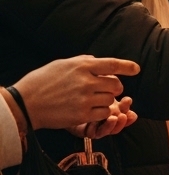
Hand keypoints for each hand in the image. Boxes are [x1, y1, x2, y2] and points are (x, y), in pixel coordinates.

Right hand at [15, 56, 140, 131]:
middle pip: (116, 84)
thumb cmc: (42, 81)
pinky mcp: (82, 114)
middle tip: (107, 90)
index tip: (136, 69)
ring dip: (107, 101)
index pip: (112, 64)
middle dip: (115, 88)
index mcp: (82, 66)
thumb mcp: (62, 64)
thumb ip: (82, 61)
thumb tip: (97, 60)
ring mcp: (84, 98)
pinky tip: (91, 110)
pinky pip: (104, 113)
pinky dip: (102, 112)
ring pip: (111, 100)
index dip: (127, 67)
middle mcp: (86, 81)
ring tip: (94, 100)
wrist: (26, 103)